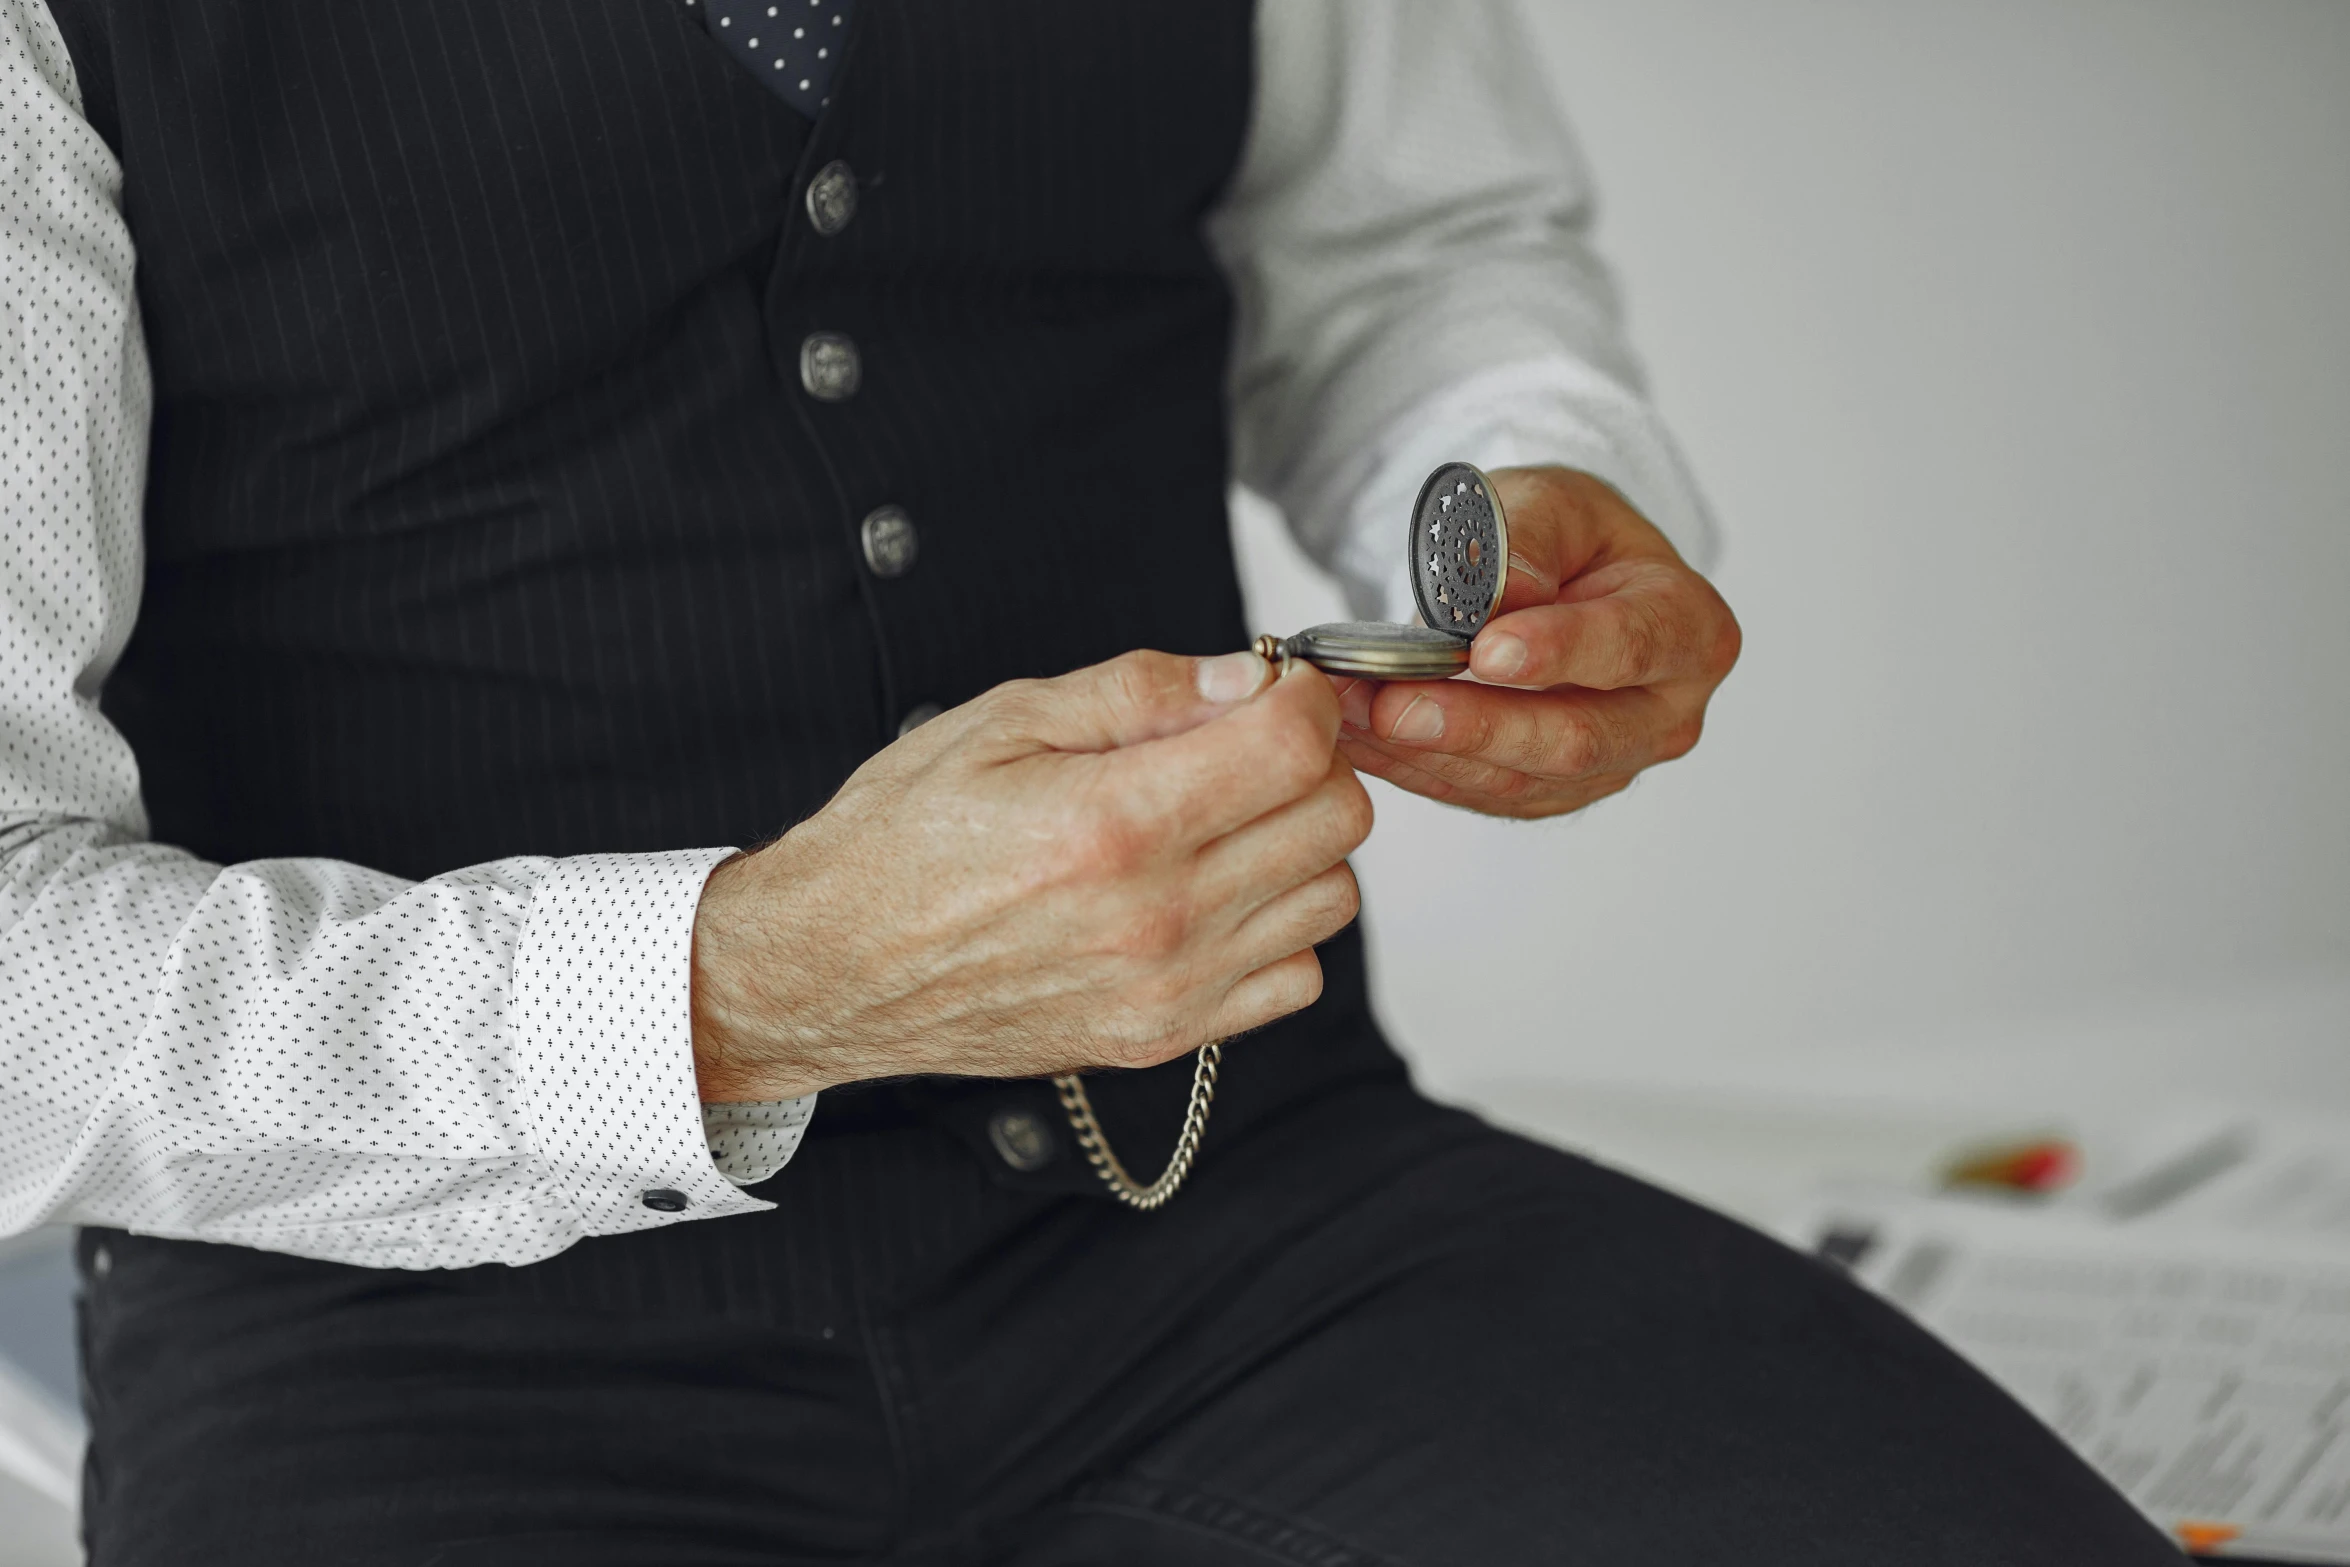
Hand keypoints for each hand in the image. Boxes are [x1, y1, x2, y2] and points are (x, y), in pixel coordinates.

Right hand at [689, 651, 1369, 1101]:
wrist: (832, 966)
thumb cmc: (900, 843)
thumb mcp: (1002, 721)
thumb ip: (1138, 691)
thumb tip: (1245, 675)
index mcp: (1115, 822)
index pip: (1294, 745)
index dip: (1301, 696)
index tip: (1274, 686)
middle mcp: (1156, 916)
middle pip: (1334, 818)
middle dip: (1309, 760)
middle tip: (1248, 743)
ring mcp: (1168, 988)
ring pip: (1331, 897)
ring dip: (1299, 845)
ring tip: (1225, 819)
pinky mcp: (1164, 1036)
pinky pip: (1296, 977)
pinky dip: (1278, 929)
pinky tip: (1215, 894)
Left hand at [1334, 467, 1740, 818]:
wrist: (1559, 577)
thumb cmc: (1570, 537)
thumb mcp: (1552, 501)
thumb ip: (1528, 540)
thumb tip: (1498, 600)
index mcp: (1690, 629)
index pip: (1628, 647)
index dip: (1557, 653)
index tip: (1486, 650)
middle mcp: (1664, 714)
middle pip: (1575, 738)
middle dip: (1477, 725)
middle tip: (1397, 704)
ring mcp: (1609, 766)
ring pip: (1517, 780)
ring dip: (1427, 751)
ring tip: (1353, 709)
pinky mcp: (1549, 793)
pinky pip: (1476, 794)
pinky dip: (1412, 767)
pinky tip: (1358, 735)